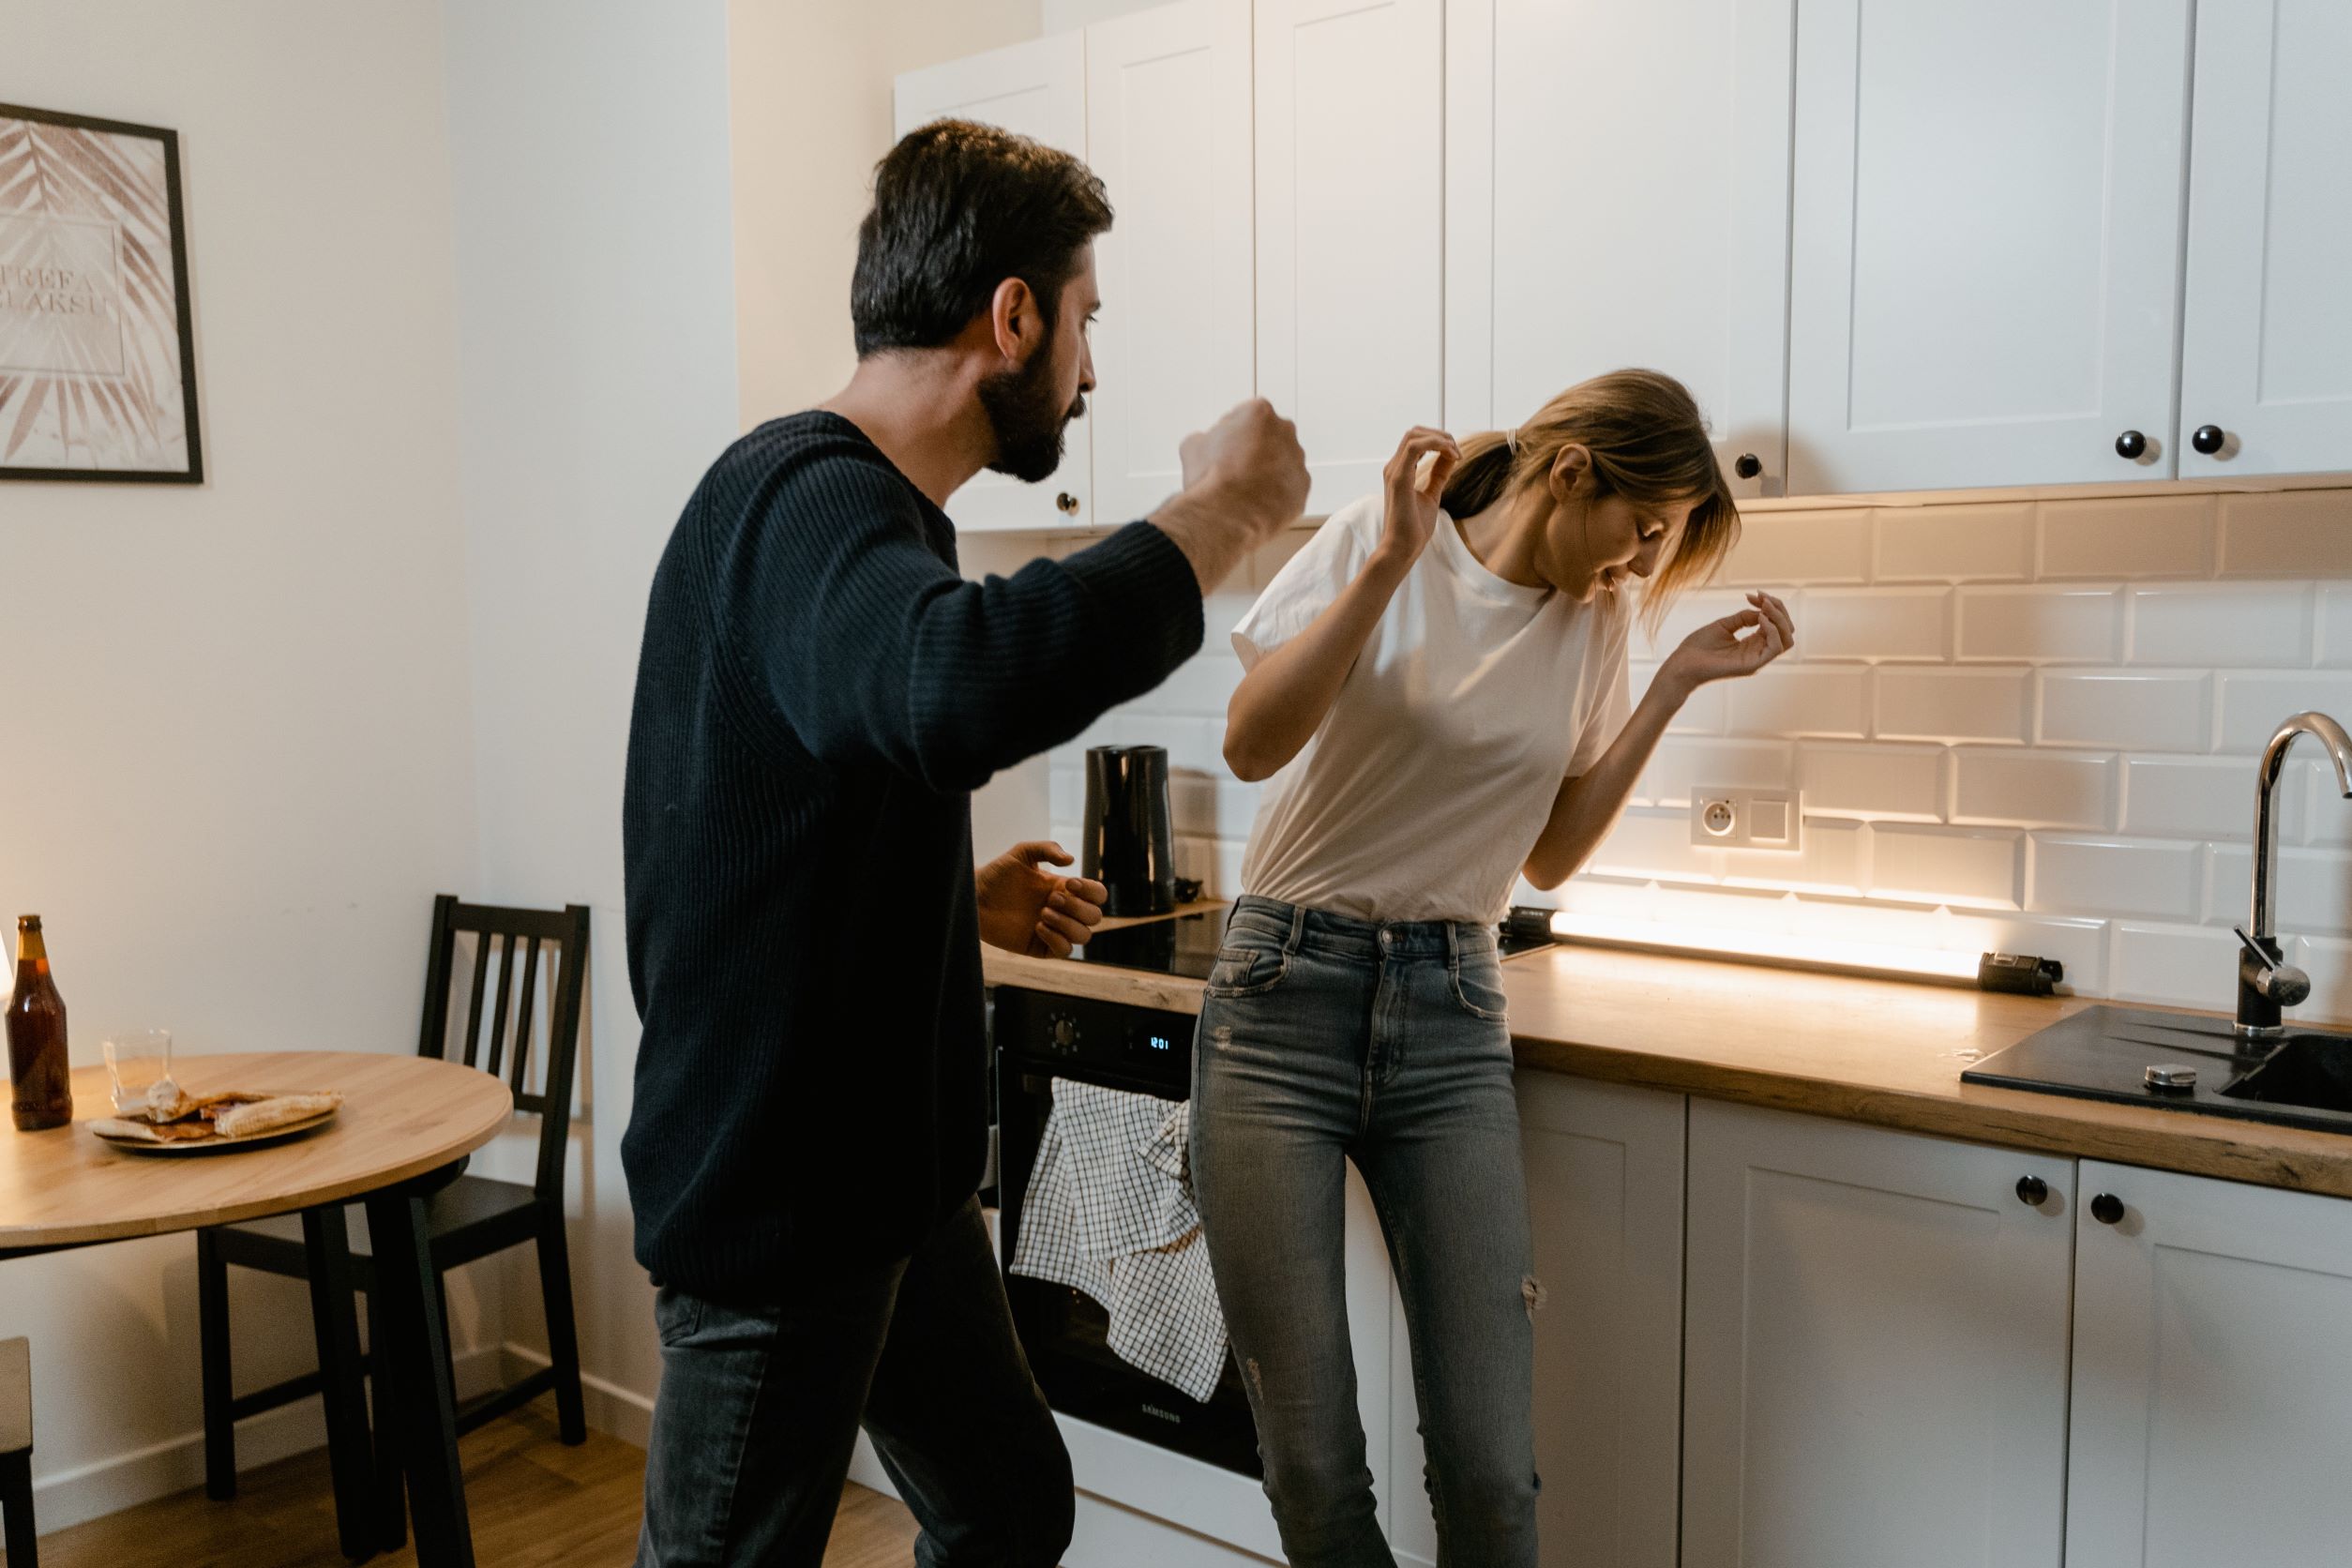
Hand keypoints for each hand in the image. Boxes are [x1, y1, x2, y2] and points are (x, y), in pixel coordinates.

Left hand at [976, 841, 1107, 958]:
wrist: (975, 897)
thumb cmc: (997, 874)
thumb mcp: (1022, 853)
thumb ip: (1047, 848)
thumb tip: (1071, 860)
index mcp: (1065, 889)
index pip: (1097, 895)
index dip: (1092, 891)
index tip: (1070, 883)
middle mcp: (1064, 911)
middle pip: (1095, 916)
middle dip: (1077, 907)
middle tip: (1051, 899)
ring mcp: (1054, 930)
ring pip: (1084, 936)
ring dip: (1068, 924)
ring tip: (1043, 913)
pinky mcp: (1040, 947)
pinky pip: (1065, 951)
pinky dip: (1057, 940)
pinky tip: (1037, 927)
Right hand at [1177, 399, 1309, 540]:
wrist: (1226, 515)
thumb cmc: (1211, 479)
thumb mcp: (1192, 446)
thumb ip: (1207, 437)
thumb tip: (1206, 444)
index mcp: (1260, 413)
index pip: (1247, 416)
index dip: (1232, 433)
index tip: (1224, 446)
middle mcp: (1285, 432)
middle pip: (1269, 437)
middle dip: (1255, 449)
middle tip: (1235, 468)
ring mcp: (1297, 462)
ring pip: (1282, 463)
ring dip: (1267, 472)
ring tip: (1244, 489)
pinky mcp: (1302, 489)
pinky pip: (1289, 489)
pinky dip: (1276, 495)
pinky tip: (1257, 502)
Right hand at [1376, 426, 1460, 566]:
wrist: (1403, 547)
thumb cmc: (1414, 527)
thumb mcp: (1432, 495)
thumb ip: (1438, 475)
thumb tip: (1450, 458)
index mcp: (1400, 470)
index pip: (1416, 440)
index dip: (1439, 441)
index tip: (1457, 456)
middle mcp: (1394, 467)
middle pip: (1415, 432)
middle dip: (1440, 435)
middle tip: (1457, 451)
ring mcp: (1394, 471)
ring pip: (1414, 435)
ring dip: (1440, 438)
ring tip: (1455, 453)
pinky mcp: (1398, 478)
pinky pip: (1414, 447)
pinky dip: (1435, 444)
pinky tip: (1450, 455)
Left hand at [1657, 591, 1794, 694]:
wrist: (1682, 663)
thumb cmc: (1699, 646)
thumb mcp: (1724, 625)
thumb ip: (1744, 617)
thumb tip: (1763, 610)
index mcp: (1753, 643)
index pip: (1776, 624)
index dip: (1771, 605)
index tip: (1755, 594)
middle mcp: (1758, 651)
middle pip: (1786, 630)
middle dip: (1779, 609)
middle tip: (1762, 597)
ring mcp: (1757, 660)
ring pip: (1786, 639)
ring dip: (1779, 618)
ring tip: (1763, 606)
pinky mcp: (1752, 666)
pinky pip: (1775, 648)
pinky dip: (1772, 630)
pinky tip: (1759, 619)